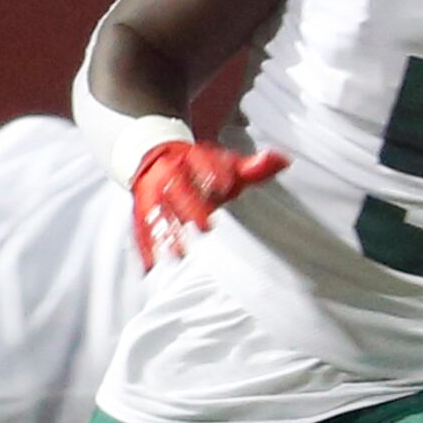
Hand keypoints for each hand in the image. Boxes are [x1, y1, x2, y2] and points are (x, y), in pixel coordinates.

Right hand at [131, 141, 287, 268]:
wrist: (156, 157)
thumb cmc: (199, 168)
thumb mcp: (226, 163)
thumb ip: (252, 167)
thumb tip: (282, 160)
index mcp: (192, 158)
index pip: (202, 161)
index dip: (213, 171)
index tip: (225, 185)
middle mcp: (169, 174)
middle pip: (178, 190)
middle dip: (190, 207)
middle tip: (204, 227)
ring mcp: (152, 193)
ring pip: (157, 212)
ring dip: (165, 232)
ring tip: (176, 253)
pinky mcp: (141, 211)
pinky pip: (140, 228)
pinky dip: (145, 246)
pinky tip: (150, 265)